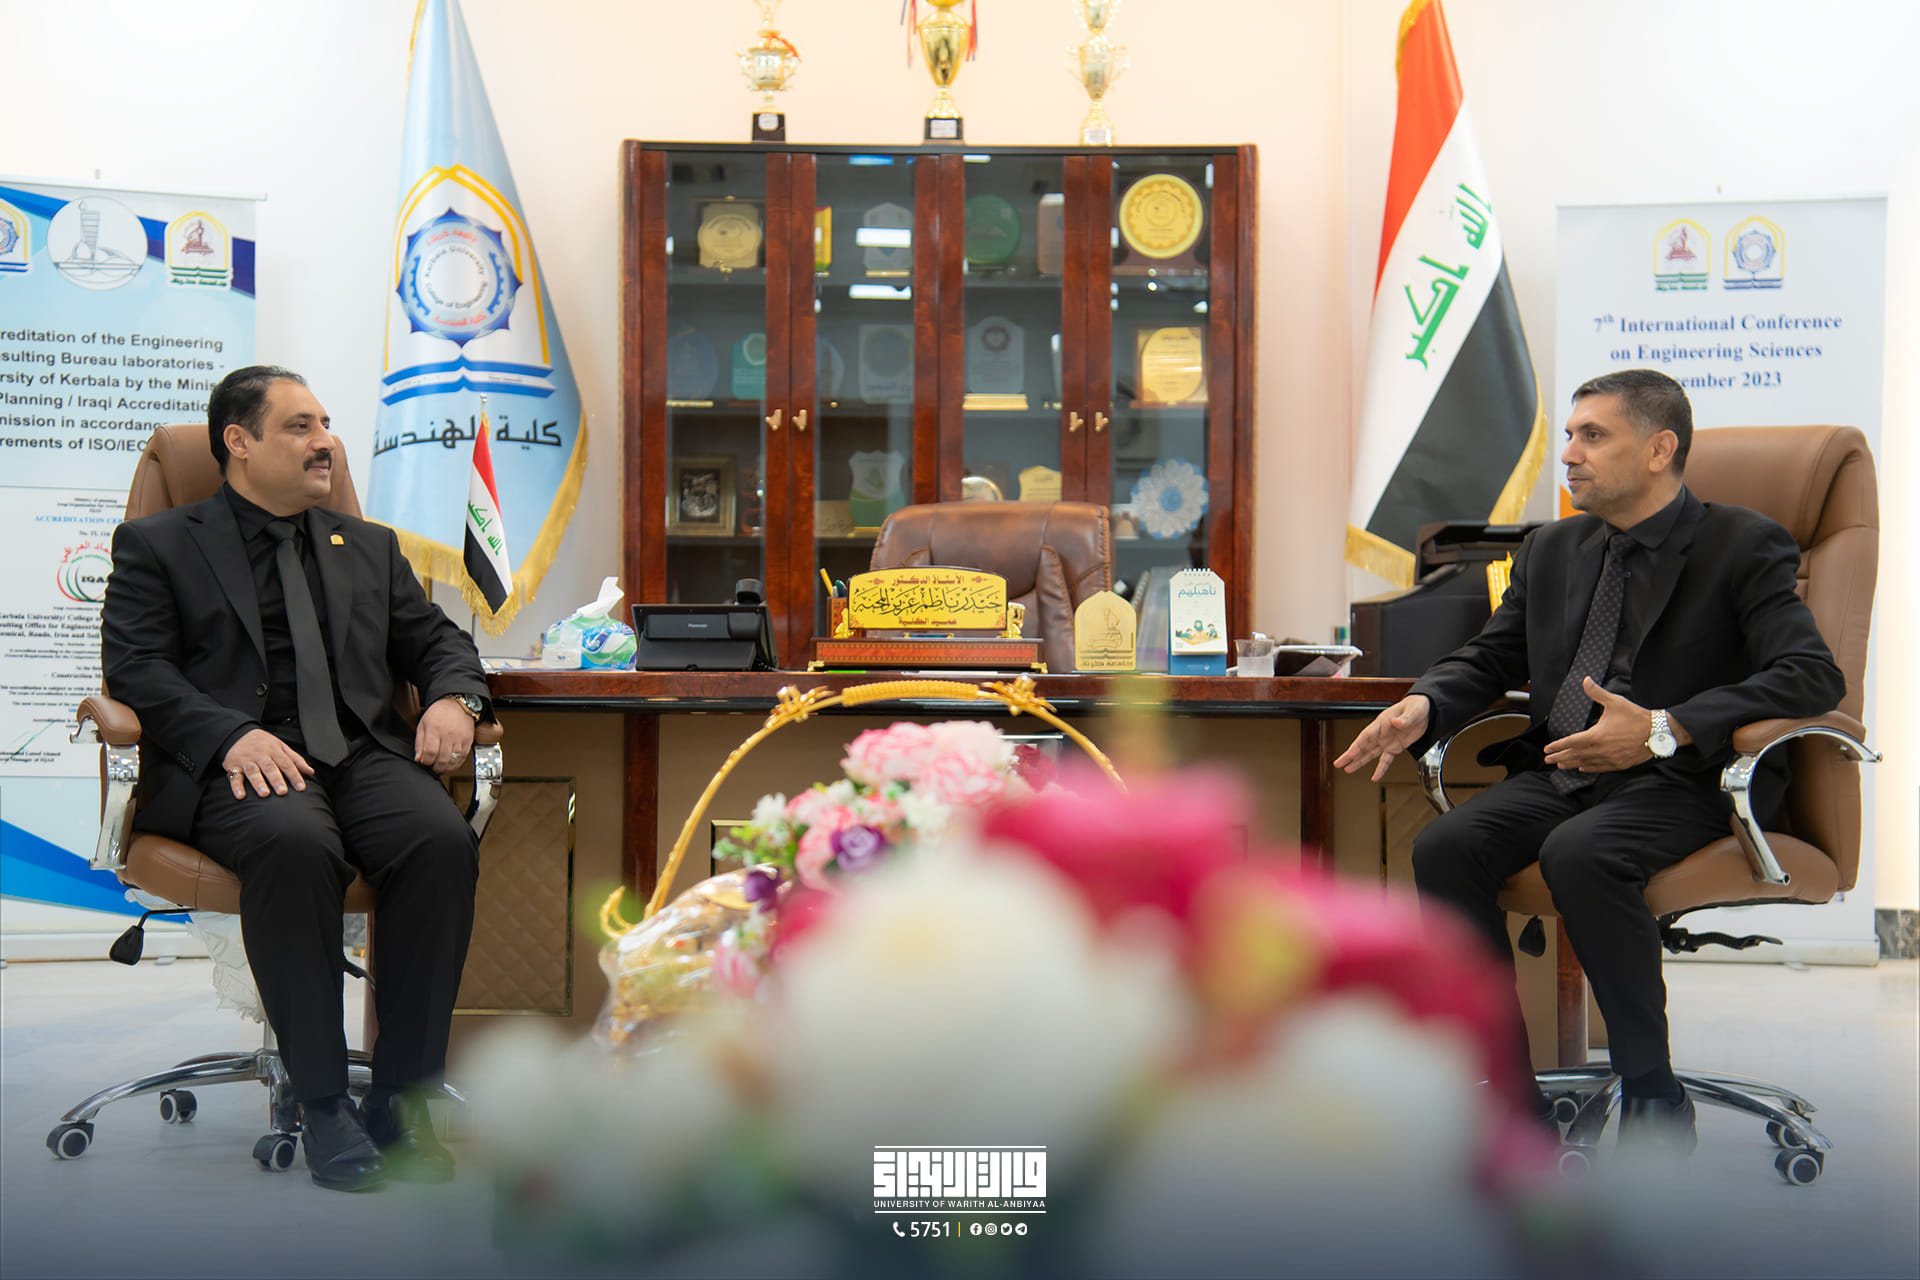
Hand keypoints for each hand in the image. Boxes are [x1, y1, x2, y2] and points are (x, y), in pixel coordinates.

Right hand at [222, 729, 313, 798]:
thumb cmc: (264, 743)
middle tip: (282, 792)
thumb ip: (296, 759)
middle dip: (276, 780)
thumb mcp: (281, 746)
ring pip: (253, 772)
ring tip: (264, 794)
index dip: (294, 775)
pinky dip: (236, 786)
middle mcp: (260, 755)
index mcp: (274, 751)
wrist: (238, 733)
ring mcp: (246, 760)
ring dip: (258, 783)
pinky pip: (234, 776)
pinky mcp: (233, 765)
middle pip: (269, 768)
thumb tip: (311, 772)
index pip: (286, 763)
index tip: (301, 788)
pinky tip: (241, 796)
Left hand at [414, 696, 476, 774]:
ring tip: (441, 767)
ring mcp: (459, 738)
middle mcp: (448, 734)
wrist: (457, 704)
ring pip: (453, 760)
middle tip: (432, 766)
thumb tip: (418, 758)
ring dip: (446, 768)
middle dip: (436, 767)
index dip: (426, 761)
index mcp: (434, 729)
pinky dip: (456, 764)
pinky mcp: (468, 741)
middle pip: (442, 759)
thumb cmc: (438, 714)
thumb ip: (419, 743)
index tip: (424, 761)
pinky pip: (463, 758)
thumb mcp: (423, 724)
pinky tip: (450, 764)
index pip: (430, 752)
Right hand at [1334, 694, 1430, 781]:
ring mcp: (1387, 741)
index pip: (1366, 736)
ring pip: (1370, 754)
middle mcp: (1382, 733)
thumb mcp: (1413, 710)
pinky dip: (1381, 769)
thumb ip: (1405, 718)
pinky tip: (1375, 776)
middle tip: (1338, 764)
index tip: (1349, 754)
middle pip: (1363, 746)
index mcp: (1382, 722)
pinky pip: (1386, 760)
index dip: (1357, 746)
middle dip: (1350, 755)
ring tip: (1348, 769)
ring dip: (1359, 762)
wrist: (1425, 711)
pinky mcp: (1395, 748)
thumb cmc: (1416, 706)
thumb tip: (1397, 722)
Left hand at [1543, 678, 1659, 774]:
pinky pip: (1600, 768)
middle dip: (1560, 757)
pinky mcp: (1619, 764)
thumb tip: (1586, 680)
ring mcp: (1610, 759)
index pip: (1571, 742)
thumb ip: (1597, 692)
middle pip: (1575, 755)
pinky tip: (1583, 768)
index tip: (1547, 749)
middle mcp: (1600, 750)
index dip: (1557, 745)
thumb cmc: (1636, 717)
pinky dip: (1590, 768)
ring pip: (1586, 763)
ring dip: (1572, 764)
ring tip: (1560, 765)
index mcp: (1596, 735)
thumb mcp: (1615, 702)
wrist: (1658, 732)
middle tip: (1547, 760)